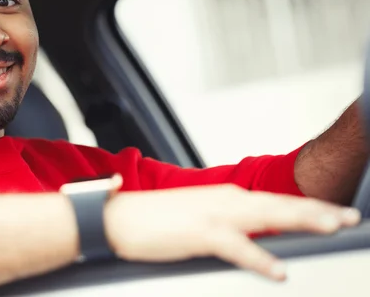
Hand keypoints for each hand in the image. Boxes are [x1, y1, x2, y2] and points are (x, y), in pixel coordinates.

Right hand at [104, 185, 360, 280]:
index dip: (308, 207)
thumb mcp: (199, 218)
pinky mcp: (199, 235)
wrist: (120, 216)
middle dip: (318, 210)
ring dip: (301, 220)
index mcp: (226, 197)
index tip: (336, 213)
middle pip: (280, 205)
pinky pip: (236, 248)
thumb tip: (251, 234)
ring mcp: (213, 216)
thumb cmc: (156, 220)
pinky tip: (279, 270)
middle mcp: (225, 200)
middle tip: (351, 216)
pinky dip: (259, 259)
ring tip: (333, 226)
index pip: (275, 201)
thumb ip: (227, 223)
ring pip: (267, 216)